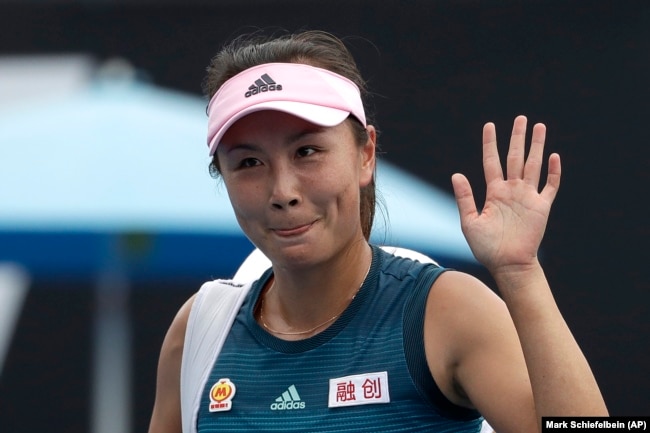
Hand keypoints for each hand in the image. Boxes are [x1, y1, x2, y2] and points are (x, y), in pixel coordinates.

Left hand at [451, 115, 560, 272]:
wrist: (507, 264)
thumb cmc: (486, 247)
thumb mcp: (470, 221)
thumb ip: (465, 197)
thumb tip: (456, 174)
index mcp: (494, 192)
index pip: (491, 161)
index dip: (490, 144)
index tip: (489, 126)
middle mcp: (511, 191)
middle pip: (515, 157)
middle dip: (518, 138)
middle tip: (521, 118)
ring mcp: (528, 197)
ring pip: (533, 165)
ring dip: (536, 146)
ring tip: (539, 127)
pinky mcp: (542, 207)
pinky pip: (550, 186)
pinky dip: (553, 172)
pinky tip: (553, 156)